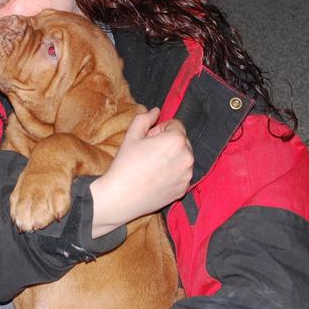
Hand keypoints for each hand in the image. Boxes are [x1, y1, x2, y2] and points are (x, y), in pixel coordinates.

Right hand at [89, 108, 192, 237]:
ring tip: (151, 166)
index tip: (148, 139)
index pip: (176, 125)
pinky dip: (172, 173)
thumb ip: (145, 118)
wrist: (121, 197)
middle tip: (148, 152)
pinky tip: (155, 178)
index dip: (160, 129)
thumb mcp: (132, 135)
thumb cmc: (125, 164)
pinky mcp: (183, 189)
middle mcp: (187, 158)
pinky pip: (181, 174)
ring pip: (182, 158)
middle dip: (168, 142)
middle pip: (182, 141)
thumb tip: (156, 111)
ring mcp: (187, 176)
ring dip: (172, 158)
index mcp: (176, 141)